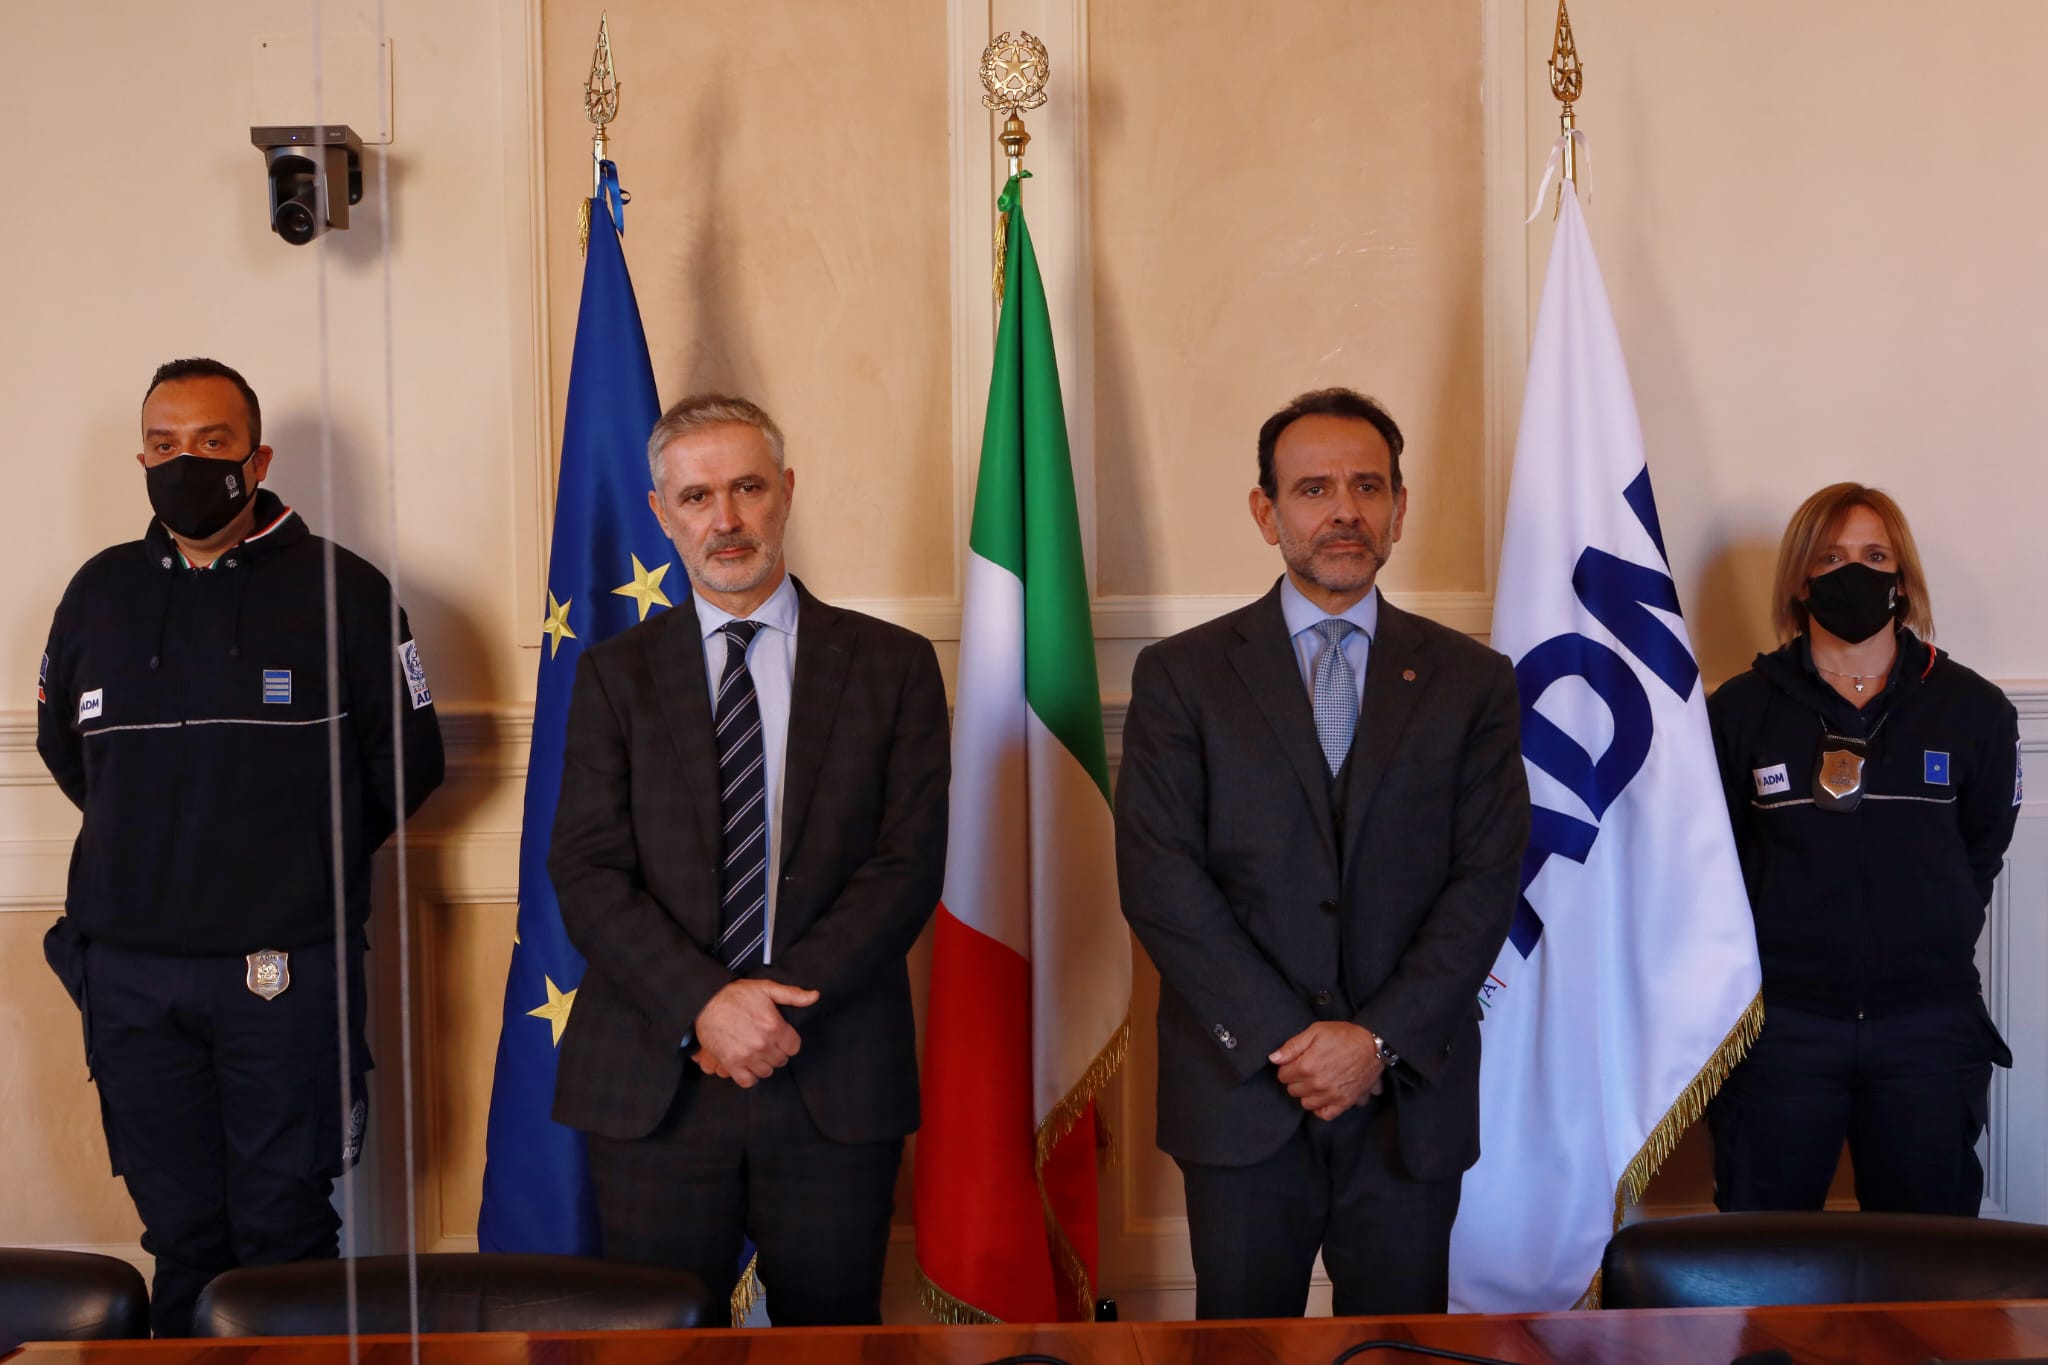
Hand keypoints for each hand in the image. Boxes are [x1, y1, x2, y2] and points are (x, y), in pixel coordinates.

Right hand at [692, 979, 818, 1087]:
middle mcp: (763, 1044)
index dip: (788, 1041)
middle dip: (776, 1052)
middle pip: (781, 1060)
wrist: (706, 1002)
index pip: (794, 1047)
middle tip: (766, 1042)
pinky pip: (748, 1081)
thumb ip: (793, 994)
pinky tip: (747, 1064)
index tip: (780, 1036)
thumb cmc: (736, 995)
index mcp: (774, 1026)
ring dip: (763, 1064)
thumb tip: (815, 996)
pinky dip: (749, 1076)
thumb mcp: (767, 988)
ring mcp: (747, 1056)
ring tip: (756, 1052)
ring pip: (766, 1071)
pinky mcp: (731, 1064)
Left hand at [1269, 1021, 1384, 1120]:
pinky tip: (1322, 1097)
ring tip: (1315, 1082)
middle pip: (1293, 1090)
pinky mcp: (1344, 1102)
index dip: (1287, 1067)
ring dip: (1307, 1093)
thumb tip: (1273, 1058)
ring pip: (1306, 1103)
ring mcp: (1331, 1096)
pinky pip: (1325, 1115)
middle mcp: (1317, 1085)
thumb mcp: (1315, 1031)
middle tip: (1306, 1069)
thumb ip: (1291, 1046)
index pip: (1283, 1075)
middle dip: (1296, 1079)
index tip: (1295, 1061)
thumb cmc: (1344, 1035)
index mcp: (1306, 1066)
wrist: (1373, 1044)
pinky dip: (1321, 1108)